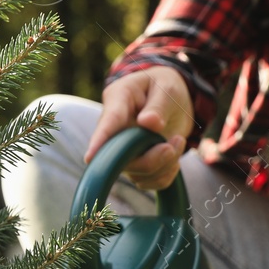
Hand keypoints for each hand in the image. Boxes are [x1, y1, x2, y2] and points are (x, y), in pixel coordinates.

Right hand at [82, 65, 195, 189]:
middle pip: (122, 156)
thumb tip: (148, 123)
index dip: (100, 141)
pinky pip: (147, 181)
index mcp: (118, 99)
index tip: (90, 157)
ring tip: (179, 140)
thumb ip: (159, 105)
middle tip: (178, 141)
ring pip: (137, 172)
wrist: (171, 98)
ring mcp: (121, 149)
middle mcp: (114, 128)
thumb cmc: (164, 86)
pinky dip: (165, 175)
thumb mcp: (167, 88)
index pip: (108, 123)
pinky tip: (173, 159)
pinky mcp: (134, 163)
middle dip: (153, 157)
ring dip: (165, 164)